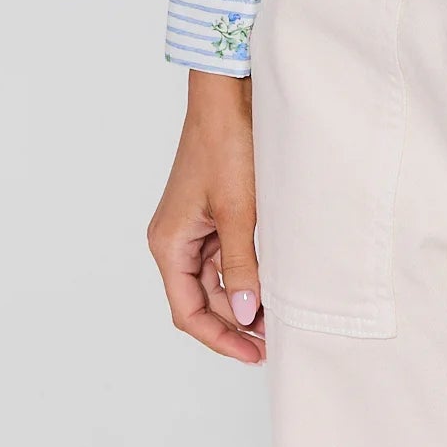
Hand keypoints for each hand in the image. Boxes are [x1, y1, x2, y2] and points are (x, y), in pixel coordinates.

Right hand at [147, 71, 265, 364]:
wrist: (229, 93)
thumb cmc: (226, 145)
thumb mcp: (237, 211)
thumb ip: (240, 267)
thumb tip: (243, 316)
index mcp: (169, 244)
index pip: (188, 311)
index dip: (219, 337)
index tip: (253, 352)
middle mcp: (175, 239)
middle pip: (200, 299)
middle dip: (233, 321)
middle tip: (273, 339)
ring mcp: (192, 225)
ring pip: (214, 279)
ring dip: (241, 298)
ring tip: (277, 315)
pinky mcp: (211, 211)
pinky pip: (224, 254)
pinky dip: (244, 271)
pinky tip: (270, 281)